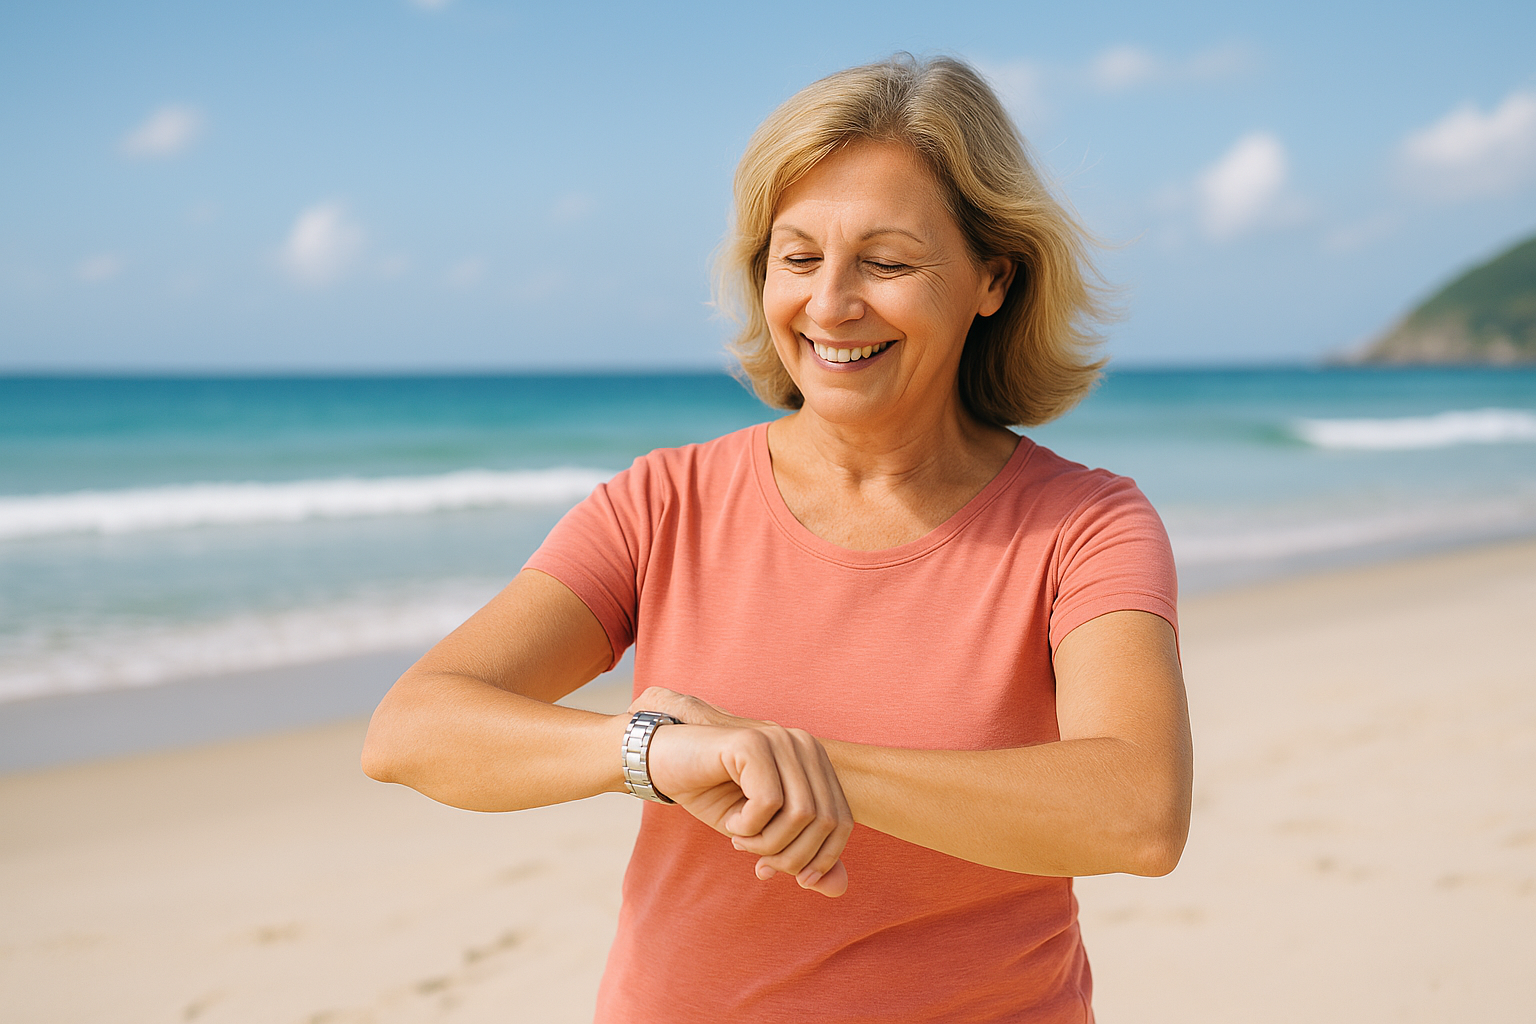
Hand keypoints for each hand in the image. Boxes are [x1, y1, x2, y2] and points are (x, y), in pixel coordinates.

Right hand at [631, 687, 852, 897]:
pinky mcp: (753, 743)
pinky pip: (768, 802)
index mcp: (814, 762)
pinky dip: (748, 826)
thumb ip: (801, 856)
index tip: (798, 880)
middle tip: (760, 864)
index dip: (824, 859)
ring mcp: (780, 739)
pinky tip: (731, 822)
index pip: (842, 820)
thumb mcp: (761, 834)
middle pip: (826, 820)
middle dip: (793, 856)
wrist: (662, 761)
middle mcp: (804, 744)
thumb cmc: (714, 795)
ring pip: (801, 814)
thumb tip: (839, 889)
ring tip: (741, 840)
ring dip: (768, 843)